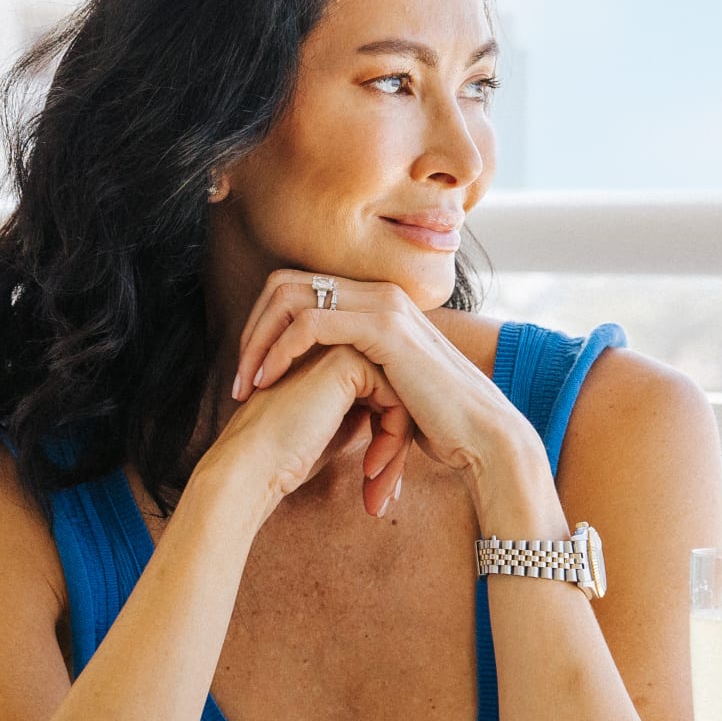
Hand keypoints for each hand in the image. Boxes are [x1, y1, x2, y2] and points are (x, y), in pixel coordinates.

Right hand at [190, 339, 399, 517]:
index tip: (375, 487)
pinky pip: (395, 399)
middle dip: (395, 451)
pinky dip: (391, 441)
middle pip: (393, 398)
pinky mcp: (345, 361)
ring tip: (379, 493)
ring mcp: (338, 350)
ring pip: (399, 399)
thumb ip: (359, 416)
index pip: (380, 400)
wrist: (250, 464)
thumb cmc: (281, 458)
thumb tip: (391, 421)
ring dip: (395, 452)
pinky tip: (369, 471)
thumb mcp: (330, 432)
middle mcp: (334, 350)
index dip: (385, 445)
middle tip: (383, 498)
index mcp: (328, 365)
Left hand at [231, 271, 547, 520]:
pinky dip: (280, 351)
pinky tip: (270, 383)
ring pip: (289, 296)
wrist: (481, 437)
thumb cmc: (439, 423)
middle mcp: (378, 292)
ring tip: (248, 385)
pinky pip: (310, 323)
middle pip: (284, 283)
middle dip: (253, 329)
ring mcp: (382, 304)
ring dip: (259, 340)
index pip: (298, 290)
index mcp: (376, 302)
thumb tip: (318, 384)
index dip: (265, 327)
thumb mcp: (385, 389)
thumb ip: (354, 374)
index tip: (250, 376)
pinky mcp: (383, 327)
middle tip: (240, 381)